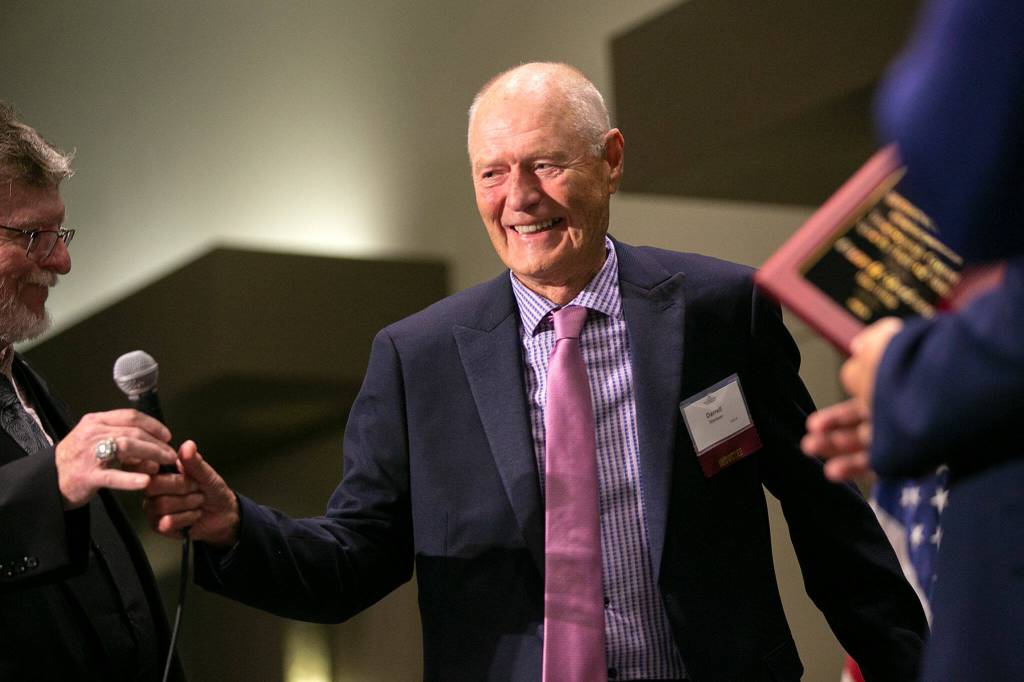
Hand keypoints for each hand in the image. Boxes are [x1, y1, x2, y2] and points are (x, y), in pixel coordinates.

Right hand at [55, 409, 176, 508]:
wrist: (48, 481)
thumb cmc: (78, 461)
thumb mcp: (98, 443)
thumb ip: (125, 444)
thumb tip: (155, 453)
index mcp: (95, 421)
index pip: (131, 416)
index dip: (153, 425)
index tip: (167, 435)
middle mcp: (92, 433)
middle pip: (133, 431)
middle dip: (157, 443)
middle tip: (170, 454)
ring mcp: (88, 454)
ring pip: (127, 446)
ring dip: (150, 454)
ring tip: (164, 463)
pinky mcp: (86, 475)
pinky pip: (112, 476)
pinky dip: (130, 478)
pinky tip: (145, 481)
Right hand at [144, 440, 239, 547]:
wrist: (223, 514)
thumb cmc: (212, 490)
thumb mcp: (207, 474)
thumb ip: (195, 462)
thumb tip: (188, 445)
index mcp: (161, 473)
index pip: (146, 468)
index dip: (160, 469)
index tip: (179, 473)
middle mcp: (153, 490)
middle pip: (152, 486)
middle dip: (182, 487)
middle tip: (196, 488)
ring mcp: (153, 509)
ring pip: (162, 504)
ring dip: (189, 503)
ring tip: (198, 501)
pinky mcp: (158, 526)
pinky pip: (167, 522)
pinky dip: (188, 517)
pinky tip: (194, 514)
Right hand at [802, 317, 902, 481]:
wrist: (940, 388)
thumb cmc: (905, 365)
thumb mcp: (873, 353)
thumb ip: (857, 365)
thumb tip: (856, 358)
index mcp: (890, 383)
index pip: (858, 404)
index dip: (834, 416)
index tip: (813, 424)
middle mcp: (895, 409)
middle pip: (856, 426)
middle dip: (829, 433)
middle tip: (808, 440)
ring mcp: (900, 433)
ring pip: (861, 444)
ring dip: (833, 448)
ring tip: (809, 449)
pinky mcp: (906, 456)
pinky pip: (876, 464)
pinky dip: (852, 468)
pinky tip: (830, 471)